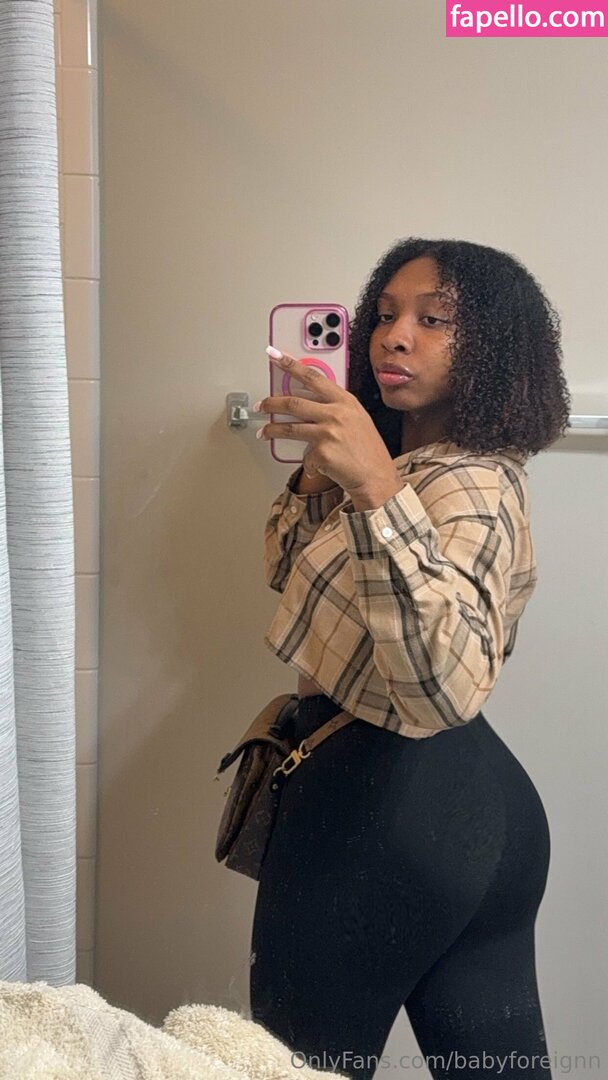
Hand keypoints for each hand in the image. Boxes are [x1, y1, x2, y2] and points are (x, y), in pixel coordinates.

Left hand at [257, 348, 402, 499]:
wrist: (377, 477)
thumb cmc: (368, 450)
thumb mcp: (357, 419)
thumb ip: (336, 408)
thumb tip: (309, 402)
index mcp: (345, 401)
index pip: (313, 377)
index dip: (291, 365)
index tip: (275, 356)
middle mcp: (336, 414)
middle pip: (294, 403)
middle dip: (272, 403)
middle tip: (261, 405)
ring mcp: (328, 433)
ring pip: (290, 428)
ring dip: (272, 430)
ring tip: (263, 432)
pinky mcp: (322, 453)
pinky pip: (305, 456)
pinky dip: (308, 462)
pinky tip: (316, 465)